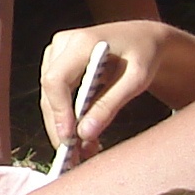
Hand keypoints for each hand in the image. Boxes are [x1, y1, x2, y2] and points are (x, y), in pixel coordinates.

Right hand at [40, 24, 157, 151]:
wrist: (144, 38)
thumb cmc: (144, 54)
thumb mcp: (136, 79)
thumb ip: (110, 105)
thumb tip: (84, 134)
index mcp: (81, 42)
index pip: (56, 80)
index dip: (59, 112)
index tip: (69, 139)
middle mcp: (63, 44)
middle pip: (50, 92)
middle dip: (60, 126)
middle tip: (74, 156)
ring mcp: (57, 53)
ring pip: (50, 97)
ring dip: (63, 126)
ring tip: (82, 151)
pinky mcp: (58, 64)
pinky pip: (56, 95)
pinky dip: (67, 117)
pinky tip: (82, 137)